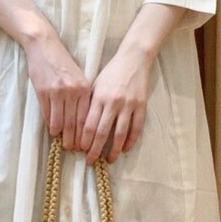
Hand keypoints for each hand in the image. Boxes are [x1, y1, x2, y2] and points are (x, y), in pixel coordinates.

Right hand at [24, 33, 93, 150]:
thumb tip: (83, 119)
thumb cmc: (62, 63)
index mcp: (84, 88)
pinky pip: (47, 114)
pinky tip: (53, 131)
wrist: (44, 46)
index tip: (87, 144)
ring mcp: (57, 92)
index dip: (87, 134)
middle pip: (75, 122)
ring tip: (63, 144)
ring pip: (60, 121)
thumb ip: (81, 96)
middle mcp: (73, 91)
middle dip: (75, 139)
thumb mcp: (77, 77)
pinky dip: (50, 125)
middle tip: (74, 150)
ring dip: (62, 135)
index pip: (87, 117)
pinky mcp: (43, 92)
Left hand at [80, 45, 151, 165]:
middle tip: (90, 161)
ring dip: (113, 150)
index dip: (84, 140)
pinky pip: (136, 129)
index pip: (89, 124)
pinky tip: (125, 149)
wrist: (134, 60)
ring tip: (109, 160)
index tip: (80, 150)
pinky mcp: (141, 106)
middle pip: (102, 132)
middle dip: (94, 150)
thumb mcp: (95, 85)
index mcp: (99, 97)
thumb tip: (79, 126)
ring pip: (120, 134)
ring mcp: (129, 105)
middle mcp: (113, 102)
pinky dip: (130, 141)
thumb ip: (89, 104)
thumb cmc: (111, 73)